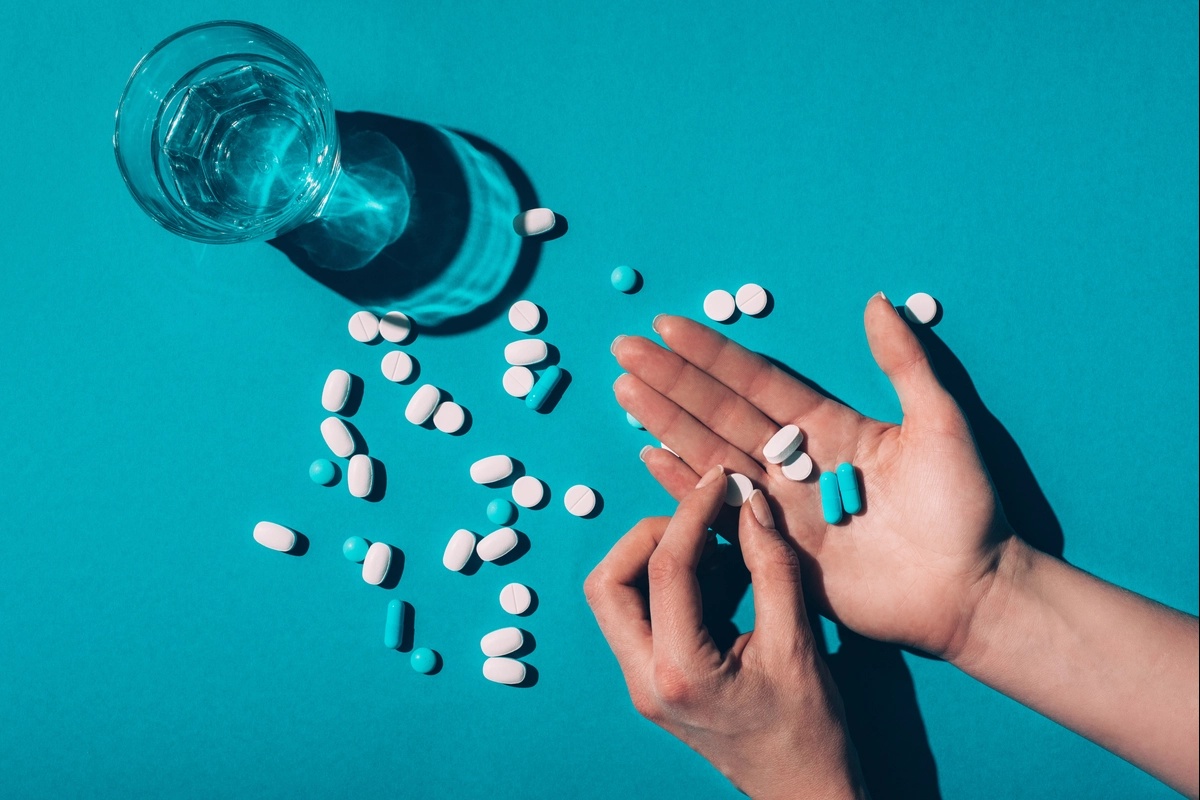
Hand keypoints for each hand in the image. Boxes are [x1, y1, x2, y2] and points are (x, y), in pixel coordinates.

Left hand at [585, 469, 866, 798]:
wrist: (804, 796)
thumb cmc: (809, 734)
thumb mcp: (798, 647)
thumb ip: (773, 569)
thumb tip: (751, 505)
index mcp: (678, 672)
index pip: (666, 567)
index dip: (692, 512)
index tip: (720, 482)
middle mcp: (644, 679)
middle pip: (608, 582)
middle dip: (650, 536)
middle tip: (702, 519)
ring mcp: (642, 683)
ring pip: (616, 598)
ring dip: (656, 558)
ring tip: (718, 548)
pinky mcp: (653, 681)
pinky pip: (641, 615)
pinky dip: (670, 583)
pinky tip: (721, 576)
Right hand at [611, 293, 1012, 660]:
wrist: (970, 590)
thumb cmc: (965, 507)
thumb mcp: (941, 423)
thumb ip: (906, 364)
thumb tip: (877, 302)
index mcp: (828, 427)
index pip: (757, 381)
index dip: (713, 353)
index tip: (669, 325)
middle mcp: (795, 461)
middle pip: (720, 411)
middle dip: (672, 379)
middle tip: (625, 348)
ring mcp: (779, 505)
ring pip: (709, 453)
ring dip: (666, 421)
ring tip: (625, 388)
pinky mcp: (772, 548)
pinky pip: (716, 512)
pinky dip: (681, 485)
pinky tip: (648, 455)